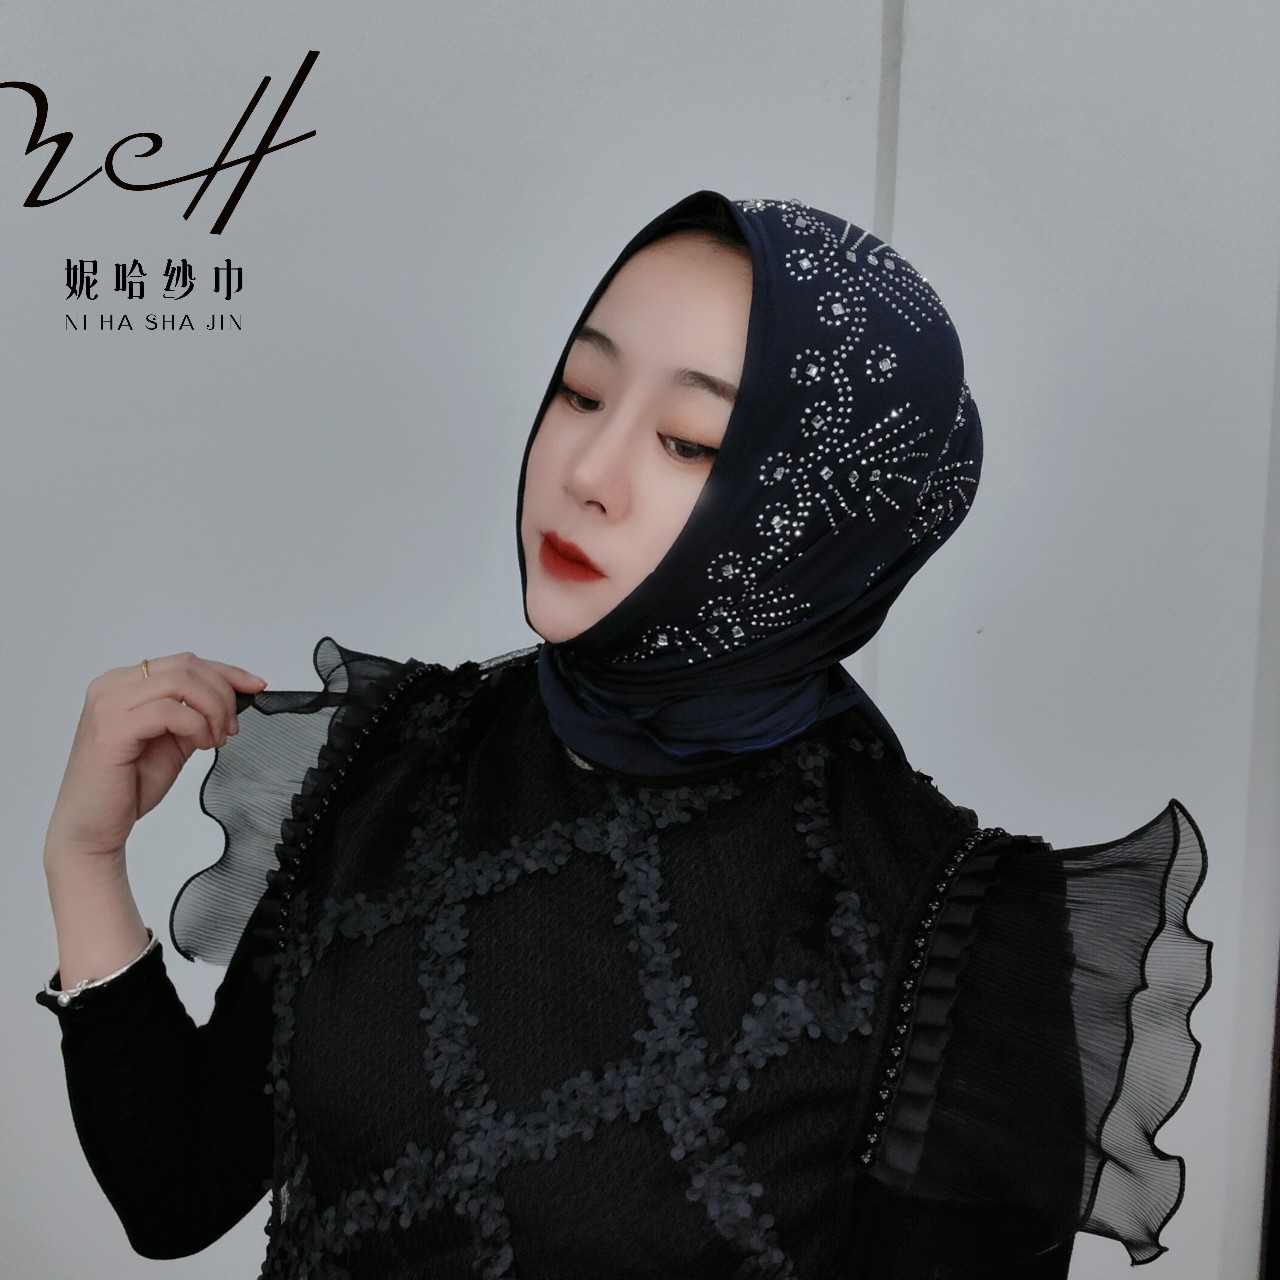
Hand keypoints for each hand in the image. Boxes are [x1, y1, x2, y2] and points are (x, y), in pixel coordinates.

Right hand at [44, 652, 267, 863]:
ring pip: (181, 681)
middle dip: (222, 694)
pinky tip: (200, 745)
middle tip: (231, 728)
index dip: (227, 672)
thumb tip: (231, 700)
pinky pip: (169, 711)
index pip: (185, 662)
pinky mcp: (111, 729)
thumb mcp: (174, 742)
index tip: (255, 686)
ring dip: (212, 709)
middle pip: (186, 666)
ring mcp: (108, 705)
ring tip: (216, 739)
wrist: (93, 827)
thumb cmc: (128, 786)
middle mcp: (112, 687)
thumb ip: (195, 716)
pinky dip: (196, 726)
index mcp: (124, 684)